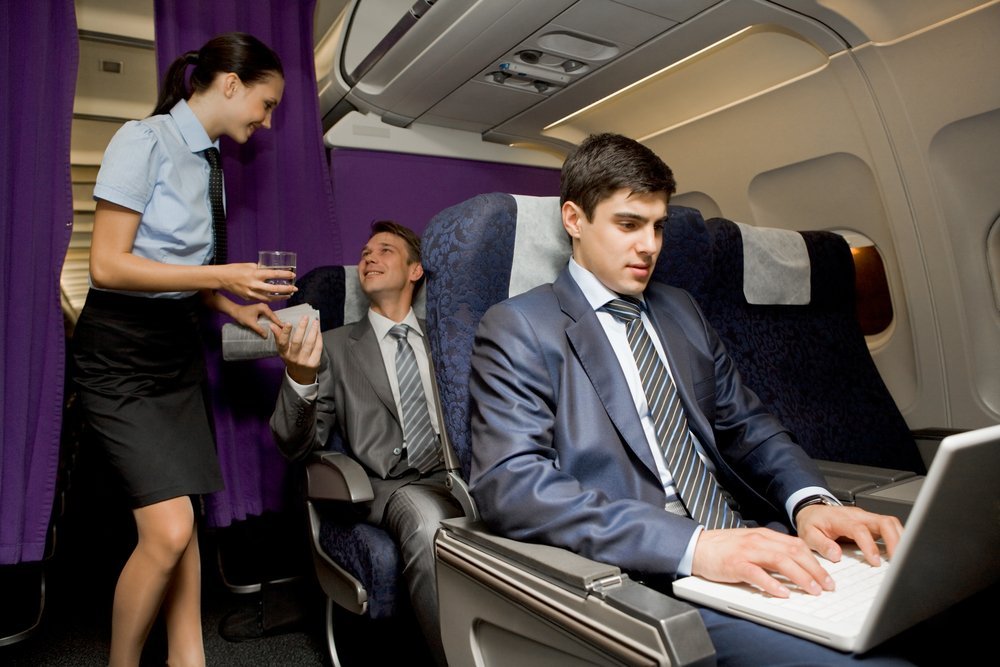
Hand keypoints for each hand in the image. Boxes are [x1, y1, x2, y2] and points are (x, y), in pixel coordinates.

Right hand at [218, 262, 296, 301]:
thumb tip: (268, 269)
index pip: (274, 274)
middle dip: (286, 289)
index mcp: (255, 273)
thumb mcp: (248, 265)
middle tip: (295, 289)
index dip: (285, 275)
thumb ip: (259, 268)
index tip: (293, 275)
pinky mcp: (249, 297)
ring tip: (289, 295)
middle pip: (274, 288)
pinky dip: (271, 299)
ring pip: (270, 297)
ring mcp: (251, 292)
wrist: (221, 278)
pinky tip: (277, 297)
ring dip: (280, 297)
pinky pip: (262, 299)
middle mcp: (255, 284)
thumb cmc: (235, 269)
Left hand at [232, 303, 281, 337]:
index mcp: (263, 308)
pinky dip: (270, 321)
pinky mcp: (261, 310)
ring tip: (279, 329)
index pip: (273, 316)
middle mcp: (265, 306)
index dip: (278, 323)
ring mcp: (263, 308)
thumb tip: (266, 336)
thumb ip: (259, 330)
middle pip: (273, 316)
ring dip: (274, 322)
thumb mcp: (251, 324)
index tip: (284, 328)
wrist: (235, 311)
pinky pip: (268, 316)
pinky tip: (272, 326)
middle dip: (277, 322)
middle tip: (283, 330)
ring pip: (271, 316)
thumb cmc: (242, 316)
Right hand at [271, 315, 321, 384]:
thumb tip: (272, 325)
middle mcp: (293, 357)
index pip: (283, 342)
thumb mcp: (283, 349)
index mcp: (284, 353)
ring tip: (315, 322)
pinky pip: (317, 348)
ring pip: (309, 344)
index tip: (288, 322)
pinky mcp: (313, 363)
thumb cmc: (291, 358)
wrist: (300, 376)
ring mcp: (304, 361)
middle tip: (305, 318)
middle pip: (297, 342)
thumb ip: (279, 337)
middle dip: (302, 328)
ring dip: (313, 331)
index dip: (285, 332)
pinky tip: (318, 331)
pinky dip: (319, 338)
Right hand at [691, 527, 835, 597]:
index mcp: (764, 535)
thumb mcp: (751, 543)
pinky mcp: (735, 564)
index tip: (827, 575)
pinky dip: (772, 584)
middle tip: (827, 586)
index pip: (797, 545)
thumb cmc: (722, 547)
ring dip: (801, 577)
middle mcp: (758, 540)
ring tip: (812, 590)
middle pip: (794, 552)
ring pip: (781, 561)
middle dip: (815, 570)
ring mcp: (747, 551)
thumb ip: (770, 550)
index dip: (816, 560)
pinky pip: (757, 574)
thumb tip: (794, 564)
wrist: (696, 546)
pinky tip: (782, 593)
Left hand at [795, 504, 902, 565]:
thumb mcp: (808, 534)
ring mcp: (867, 518)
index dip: (870, 546)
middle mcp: (858, 516)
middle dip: (895, 541)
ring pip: (890, 523)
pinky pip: (890, 528)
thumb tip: (836, 555)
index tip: (875, 561)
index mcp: (841, 519)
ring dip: (900, 539)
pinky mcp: (872, 524)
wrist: (812, 511)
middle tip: (898, 560)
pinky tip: (899, 552)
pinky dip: (898, 539)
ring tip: (902, 559)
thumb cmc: (812, 522)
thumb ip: (821, 544)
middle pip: (884, 522)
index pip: (860, 529)